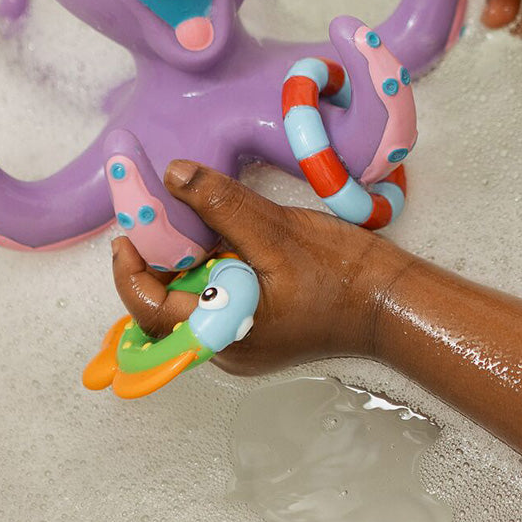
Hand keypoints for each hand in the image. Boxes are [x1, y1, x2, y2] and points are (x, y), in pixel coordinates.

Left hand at [110, 160, 401, 374]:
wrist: (394, 301)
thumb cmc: (343, 275)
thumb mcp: (277, 231)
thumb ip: (222, 204)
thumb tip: (173, 173)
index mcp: (222, 336)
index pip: (150, 312)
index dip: (129, 271)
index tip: (127, 232)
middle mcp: (226, 348)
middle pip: (165, 310)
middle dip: (157, 264)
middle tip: (155, 220)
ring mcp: (244, 342)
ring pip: (191, 305)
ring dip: (184, 266)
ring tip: (189, 225)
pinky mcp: (261, 329)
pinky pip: (218, 303)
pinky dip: (211, 272)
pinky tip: (224, 242)